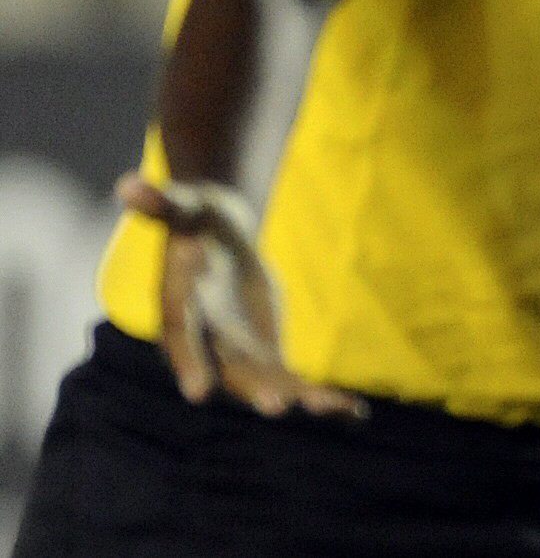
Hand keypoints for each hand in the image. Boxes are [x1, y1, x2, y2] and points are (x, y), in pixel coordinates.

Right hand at [119, 175, 363, 419]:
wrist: (212, 233)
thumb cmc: (194, 216)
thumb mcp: (182, 204)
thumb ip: (160, 203)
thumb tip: (127, 186)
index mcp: (181, 308)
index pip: (182, 339)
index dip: (189, 364)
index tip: (197, 393)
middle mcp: (206, 339)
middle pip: (229, 370)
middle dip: (253, 389)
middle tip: (278, 408)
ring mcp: (235, 350)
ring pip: (266, 382)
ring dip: (297, 397)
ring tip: (333, 410)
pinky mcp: (262, 351)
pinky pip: (289, 379)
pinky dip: (319, 396)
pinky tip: (353, 413)